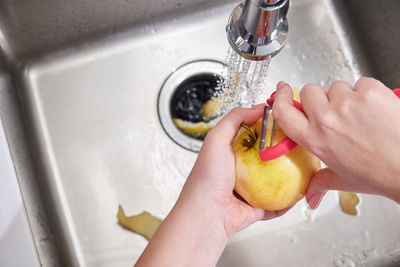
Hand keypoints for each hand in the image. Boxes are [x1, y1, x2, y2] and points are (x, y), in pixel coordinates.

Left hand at [136, 105, 290, 266]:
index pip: (254, 134)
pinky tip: (302, 190)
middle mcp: (240, 170)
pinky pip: (278, 202)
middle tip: (300, 143)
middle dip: (284, 150)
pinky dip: (290, 198)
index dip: (269, 126)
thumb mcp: (216, 138)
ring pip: (276, 179)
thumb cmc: (207, 177)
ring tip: (307, 165)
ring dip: (290, 174)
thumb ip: (234, 119)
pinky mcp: (258, 207)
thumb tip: (258, 108)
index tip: (286, 121)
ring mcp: (250, 190)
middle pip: (267, 156)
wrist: (207, 214)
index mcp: (230, 153)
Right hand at [272, 78, 399, 208]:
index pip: (283, 112)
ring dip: (344, 96)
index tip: (282, 90)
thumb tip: (310, 197)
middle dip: (319, 98)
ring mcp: (347, 103)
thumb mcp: (342, 181)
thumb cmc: (379, 174)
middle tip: (334, 111)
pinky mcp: (369, 91)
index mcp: (314, 139)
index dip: (280, 98)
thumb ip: (319, 184)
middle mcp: (326, 119)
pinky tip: (374, 109)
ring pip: (336, 86)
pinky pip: (361, 83)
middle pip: (310, 91)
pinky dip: (366, 92)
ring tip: (359, 114)